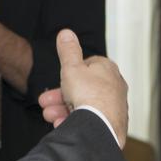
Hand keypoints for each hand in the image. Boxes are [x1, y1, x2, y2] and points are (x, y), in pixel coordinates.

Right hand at [37, 29, 128, 145]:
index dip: (68, 74)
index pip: (86, 66)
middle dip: (60, 97)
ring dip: (63, 111)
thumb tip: (66, 33)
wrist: (100, 126)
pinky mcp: (113, 124)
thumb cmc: (88, 96)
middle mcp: (114, 87)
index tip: (57, 81)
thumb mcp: (71, 67)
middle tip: (45, 103)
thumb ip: (68, 50)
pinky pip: (91, 121)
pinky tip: (63, 124)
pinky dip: (76, 122)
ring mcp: (115, 106)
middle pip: (82, 89)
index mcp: (107, 69)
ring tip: (50, 116)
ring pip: (85, 106)